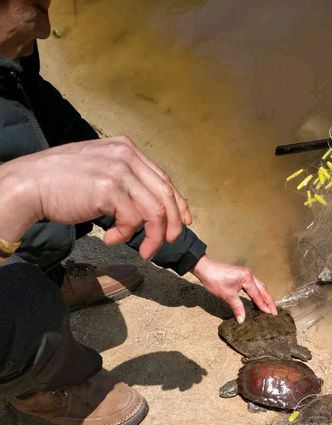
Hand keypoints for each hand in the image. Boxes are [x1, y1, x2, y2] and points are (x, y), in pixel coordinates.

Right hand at [0, 137, 190, 258]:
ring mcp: (118, 170)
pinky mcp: (109, 188)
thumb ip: (126, 182)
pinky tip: (110, 239)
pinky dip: (125, 236)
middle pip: (166, 194)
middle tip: (165, 244)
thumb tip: (149, 208)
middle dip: (171, 225)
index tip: (183, 223)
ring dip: (152, 237)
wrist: (30, 185)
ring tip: (143, 251)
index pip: (163, 179)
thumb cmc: (61, 183)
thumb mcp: (100, 172)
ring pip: (155, 211)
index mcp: (126, 148)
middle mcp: (125, 155)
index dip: (178, 204)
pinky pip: (133, 220)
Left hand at [192, 255, 276, 322]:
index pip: (257, 295)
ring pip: (259, 286)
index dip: (264, 306)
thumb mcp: (227, 295)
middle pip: (262, 289)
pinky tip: (257, 300)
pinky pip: (253, 285)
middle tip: (274, 312)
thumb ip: (237, 307)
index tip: (271, 314)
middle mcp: (249, 274)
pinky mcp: (241, 275)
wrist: (205, 268)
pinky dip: (257, 293)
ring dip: (264, 296)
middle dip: (268, 301)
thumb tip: (242, 320)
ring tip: (268, 307)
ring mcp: (245, 274)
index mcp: (247, 278)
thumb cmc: (215, 279)